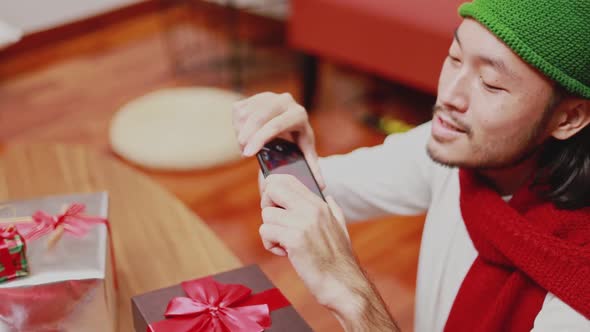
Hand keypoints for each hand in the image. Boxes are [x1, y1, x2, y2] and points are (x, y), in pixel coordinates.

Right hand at [232, 92, 324, 188]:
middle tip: (243, 153)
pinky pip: (238, 111)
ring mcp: (269, 96)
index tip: (247, 154)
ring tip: (247, 147)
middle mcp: (285, 101)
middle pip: (259, 117)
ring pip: (246, 114)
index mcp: (299, 114)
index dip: (260, 139)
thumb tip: (321, 185)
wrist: (289, 125)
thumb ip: (313, 168)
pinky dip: (237, 127)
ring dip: (241, 133)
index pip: (276, 124)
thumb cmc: (298, 142)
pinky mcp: (254, 96)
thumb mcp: (306, 153)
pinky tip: (246, 136)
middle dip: (247, 136)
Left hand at [259, 174, 399, 330]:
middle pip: (273, 188)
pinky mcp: (295, 240)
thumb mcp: (340, 228)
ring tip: (284, 244)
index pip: (288, 179)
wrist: (343, 284)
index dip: (273, 190)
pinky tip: (285, 253)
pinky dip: (271, 245)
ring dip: (270, 232)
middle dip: (267, 204)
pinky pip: (266, 232)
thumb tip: (328, 197)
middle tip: (275, 223)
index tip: (274, 207)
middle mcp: (311, 209)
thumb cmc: (339, 260)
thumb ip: (333, 209)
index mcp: (319, 204)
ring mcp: (303, 223)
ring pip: (266, 215)